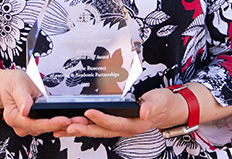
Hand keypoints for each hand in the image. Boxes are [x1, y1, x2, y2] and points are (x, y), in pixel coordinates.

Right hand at [0, 70, 78, 136]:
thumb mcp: (18, 84)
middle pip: (44, 128)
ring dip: (63, 124)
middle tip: (80, 121)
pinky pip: (48, 125)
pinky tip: (72, 119)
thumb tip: (26, 109)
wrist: (10, 85)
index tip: (64, 120)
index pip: (35, 124)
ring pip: (48, 128)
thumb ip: (22, 97)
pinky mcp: (35, 124)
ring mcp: (28, 126)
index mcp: (14, 116)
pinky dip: (60, 122)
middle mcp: (21, 125)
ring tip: (79, 119)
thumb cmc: (13, 83)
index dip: (51, 123)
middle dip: (62, 124)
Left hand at [58, 88, 186, 138]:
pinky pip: (97, 127)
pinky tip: (71, 127)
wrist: (169, 110)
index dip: (101, 118)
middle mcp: (125, 128)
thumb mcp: (161, 101)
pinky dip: (83, 127)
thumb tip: (144, 111)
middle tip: (67, 126)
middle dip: (82, 129)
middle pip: (100, 130)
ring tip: (61, 129)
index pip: (114, 122)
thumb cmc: (164, 105)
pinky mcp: (115, 124)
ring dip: (79, 130)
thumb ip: (152, 106)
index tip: (88, 112)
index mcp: (135, 124)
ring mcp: (119, 127)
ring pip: (96, 131)